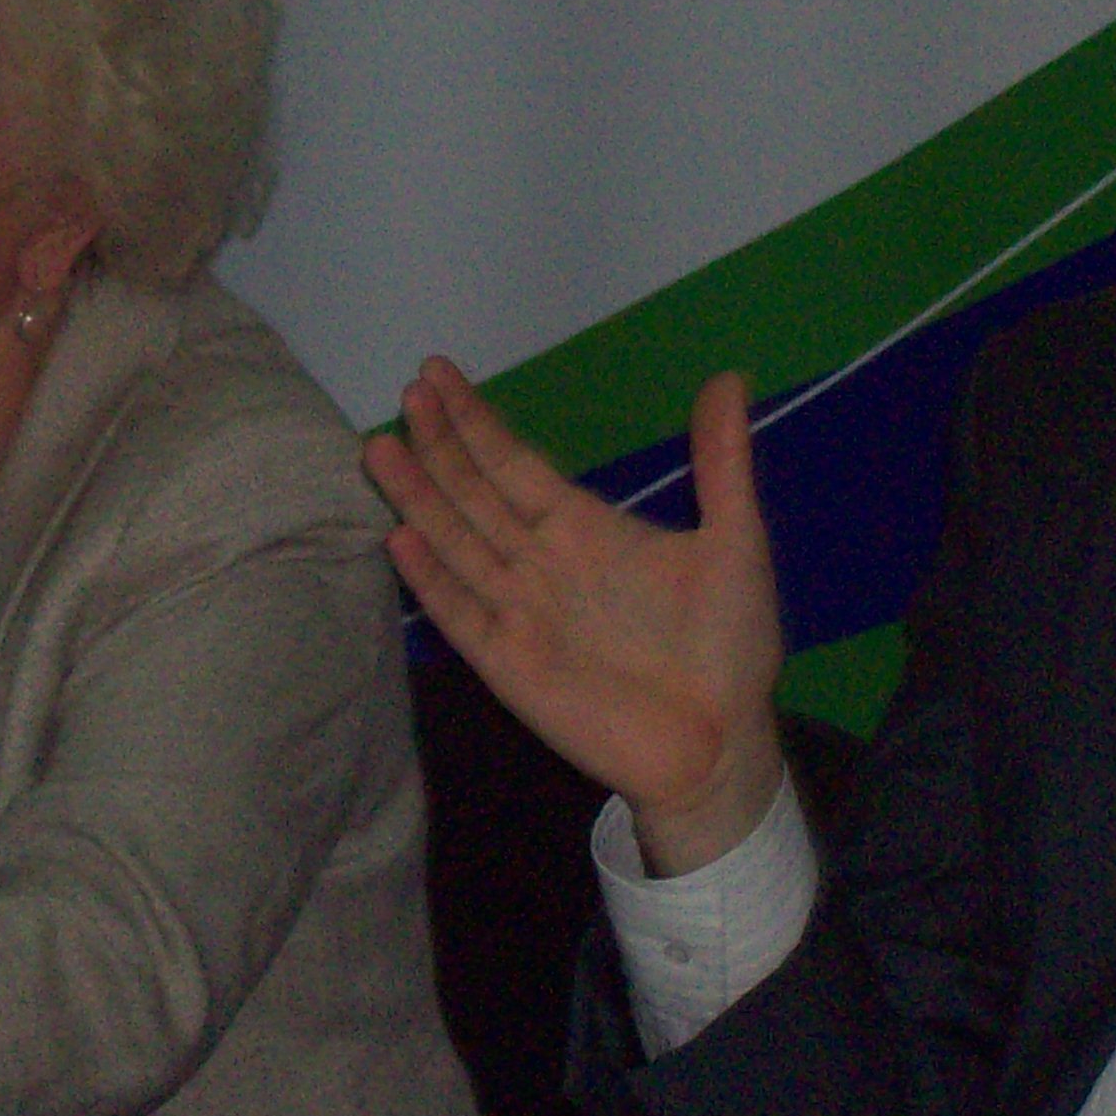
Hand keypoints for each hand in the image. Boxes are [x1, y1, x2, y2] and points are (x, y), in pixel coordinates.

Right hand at [362, 359, 786, 874]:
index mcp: (583, 527)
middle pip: (473, 492)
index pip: (513, 462)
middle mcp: (538, 561)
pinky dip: (429, 577)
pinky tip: (399, 537)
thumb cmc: (730, 644)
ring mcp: (517, 610)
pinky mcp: (506, 661)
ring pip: (454, 540)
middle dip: (439, 443)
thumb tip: (729, 379)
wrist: (721, 742)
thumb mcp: (736, 541)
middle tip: (407, 392)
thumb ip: (722, 464)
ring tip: (379, 448)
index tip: (436, 373)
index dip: (475, 421)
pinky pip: (459, 611)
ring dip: (418, 496)